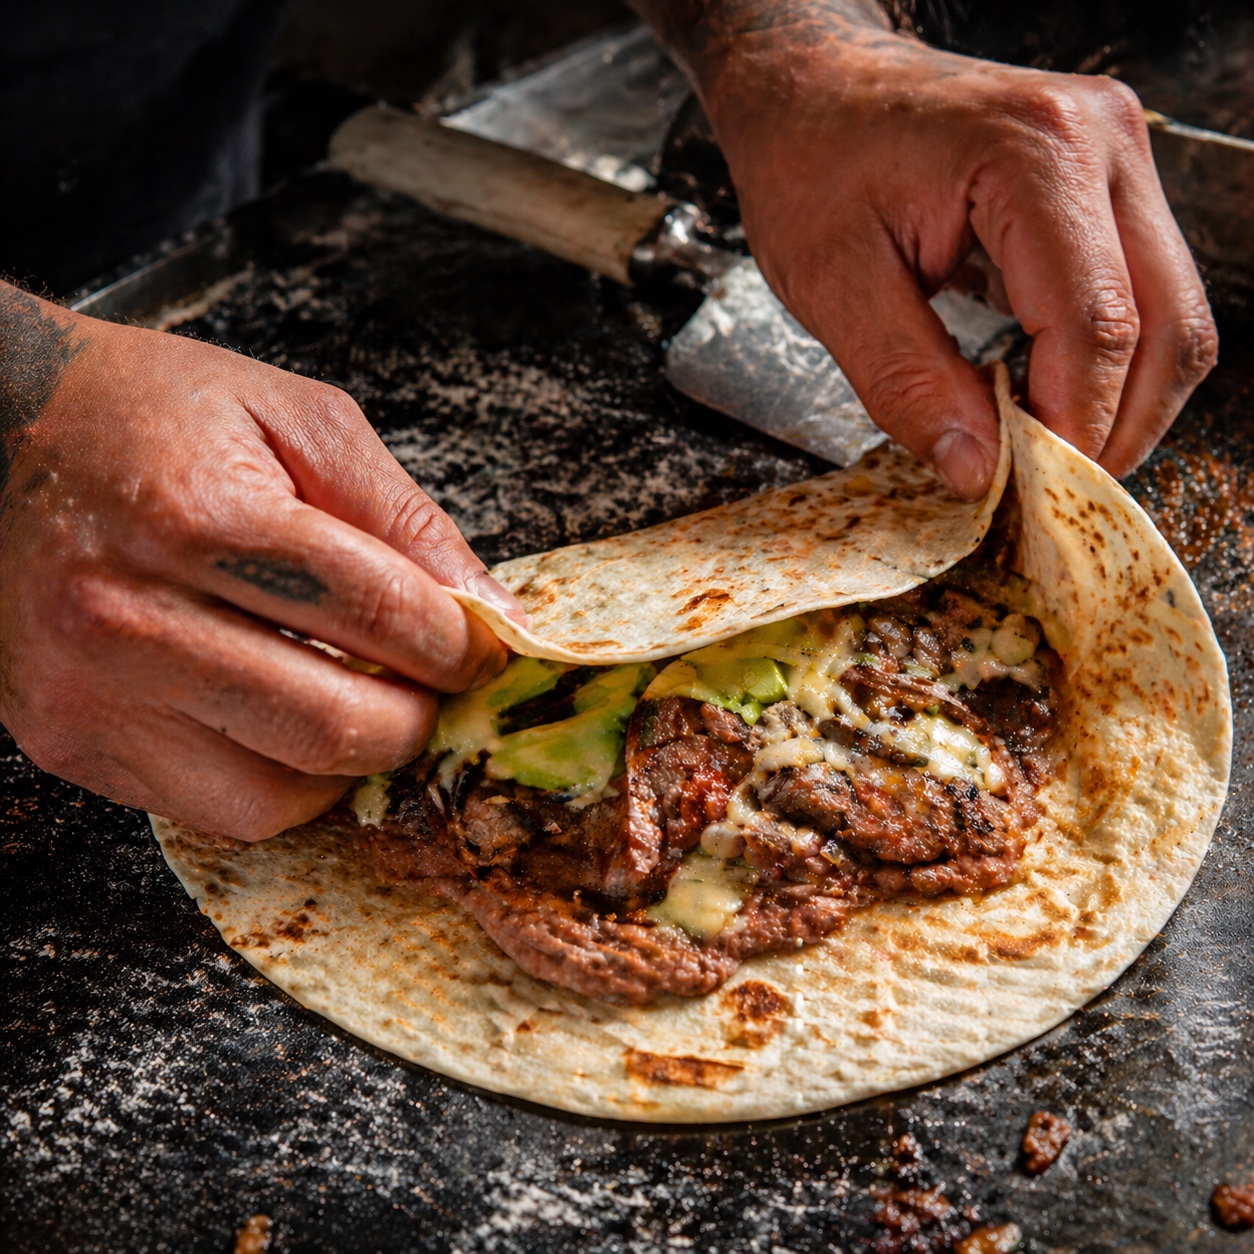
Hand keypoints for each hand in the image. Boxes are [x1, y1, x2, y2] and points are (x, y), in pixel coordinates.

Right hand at [0, 285, 521, 838]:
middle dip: (418, 721)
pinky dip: (282, 782)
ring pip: (279, 796)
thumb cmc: (147, 413)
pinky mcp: (70, 742)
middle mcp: (130, 617)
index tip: (480, 648)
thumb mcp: (293, 415)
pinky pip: (215, 812)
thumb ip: (400, 511)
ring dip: (352, 764)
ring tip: (365, 703)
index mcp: (199, 516)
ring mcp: (91, 694)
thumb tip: (484, 604)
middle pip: (333, 725)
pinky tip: (291, 721)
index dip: (458, 643)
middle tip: (433, 689)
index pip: (377, 613)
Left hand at [643, 1, 1216, 496]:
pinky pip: (1144, 295)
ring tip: (1047, 454)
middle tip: (1048, 492)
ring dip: (1123, 401)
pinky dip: (1109, 364)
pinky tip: (1048, 400)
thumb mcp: (831, 283)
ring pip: (1174, 314)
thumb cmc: (810, 160)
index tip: (1028, 492)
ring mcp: (1117, 158)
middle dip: (1116, 427)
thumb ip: (906, 381)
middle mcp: (1101, 143)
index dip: (1072, 427)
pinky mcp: (1108, 185)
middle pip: (1169, 324)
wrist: (813, 86)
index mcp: (1034, 153)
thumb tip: (977, 469)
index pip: (1096, 324)